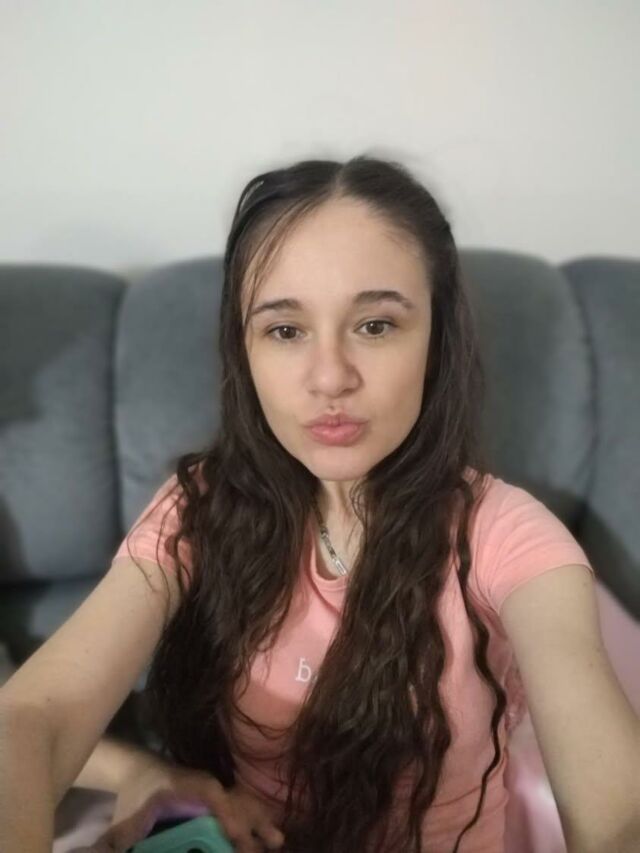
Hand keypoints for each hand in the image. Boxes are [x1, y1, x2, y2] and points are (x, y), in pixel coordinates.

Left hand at [88, 756, 285, 852]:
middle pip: (234, 799)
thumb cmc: (132, 796)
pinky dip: (253, 817)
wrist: (135, 769)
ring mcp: (212, 787)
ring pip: (241, 801)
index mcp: (185, 788)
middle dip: (253, 822)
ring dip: (259, 820)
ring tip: (278, 839)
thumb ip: (118, 843)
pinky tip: (268, 833)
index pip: (211, 796)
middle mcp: (204, 784)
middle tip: (273, 844)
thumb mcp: (124, 822)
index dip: (226, 814)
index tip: (239, 837)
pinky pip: (239, 803)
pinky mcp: (215, 794)